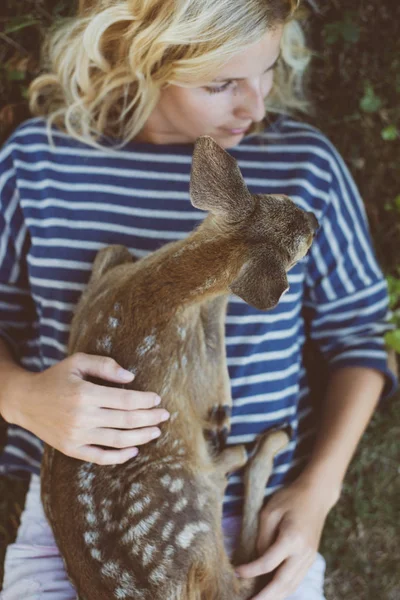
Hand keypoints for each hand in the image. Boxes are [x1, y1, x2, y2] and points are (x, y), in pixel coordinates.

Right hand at [9, 352, 169, 464]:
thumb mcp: (78, 361)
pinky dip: (120, 457)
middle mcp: (81, 417)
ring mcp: (76, 436)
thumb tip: (131, 378)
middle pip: (126, 421)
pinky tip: (134, 451)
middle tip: (165, 415)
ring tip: (156, 431)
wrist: (25, 401)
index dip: (145, 400)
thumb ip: (105, 365)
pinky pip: (100, 457)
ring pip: (118, 440)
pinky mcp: (71, 449)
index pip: (125, 400)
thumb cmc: (56, 377)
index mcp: (85, 394)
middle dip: (150, 418)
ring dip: (141, 437)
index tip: (157, 398)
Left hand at [235, 476, 335, 599]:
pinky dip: (284, 589)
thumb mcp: (269, 512)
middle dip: (266, 597)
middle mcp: (303, 553)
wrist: (316, 495)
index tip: (237, 572)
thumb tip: (258, 561)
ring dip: (275, 596)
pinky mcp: (311, 559)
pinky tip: (273, 592)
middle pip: (283, 582)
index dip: (251, 570)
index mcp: (292, 538)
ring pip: (292, 585)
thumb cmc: (289, 499)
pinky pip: (296, 579)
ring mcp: (310, 558)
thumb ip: (263, 537)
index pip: (268, 562)